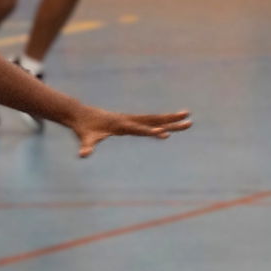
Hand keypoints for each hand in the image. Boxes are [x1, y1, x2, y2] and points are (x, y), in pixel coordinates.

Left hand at [69, 108, 191, 156]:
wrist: (81, 115)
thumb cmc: (84, 129)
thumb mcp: (85, 139)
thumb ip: (86, 146)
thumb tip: (83, 155)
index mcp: (120, 125)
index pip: (139, 129)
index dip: (151, 132)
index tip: (166, 134)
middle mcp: (129, 120)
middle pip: (153, 120)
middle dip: (171, 122)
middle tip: (188, 122)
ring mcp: (131, 118)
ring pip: (155, 118)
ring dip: (171, 118)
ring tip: (188, 117)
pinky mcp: (131, 120)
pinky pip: (150, 120)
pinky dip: (163, 120)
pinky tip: (173, 122)